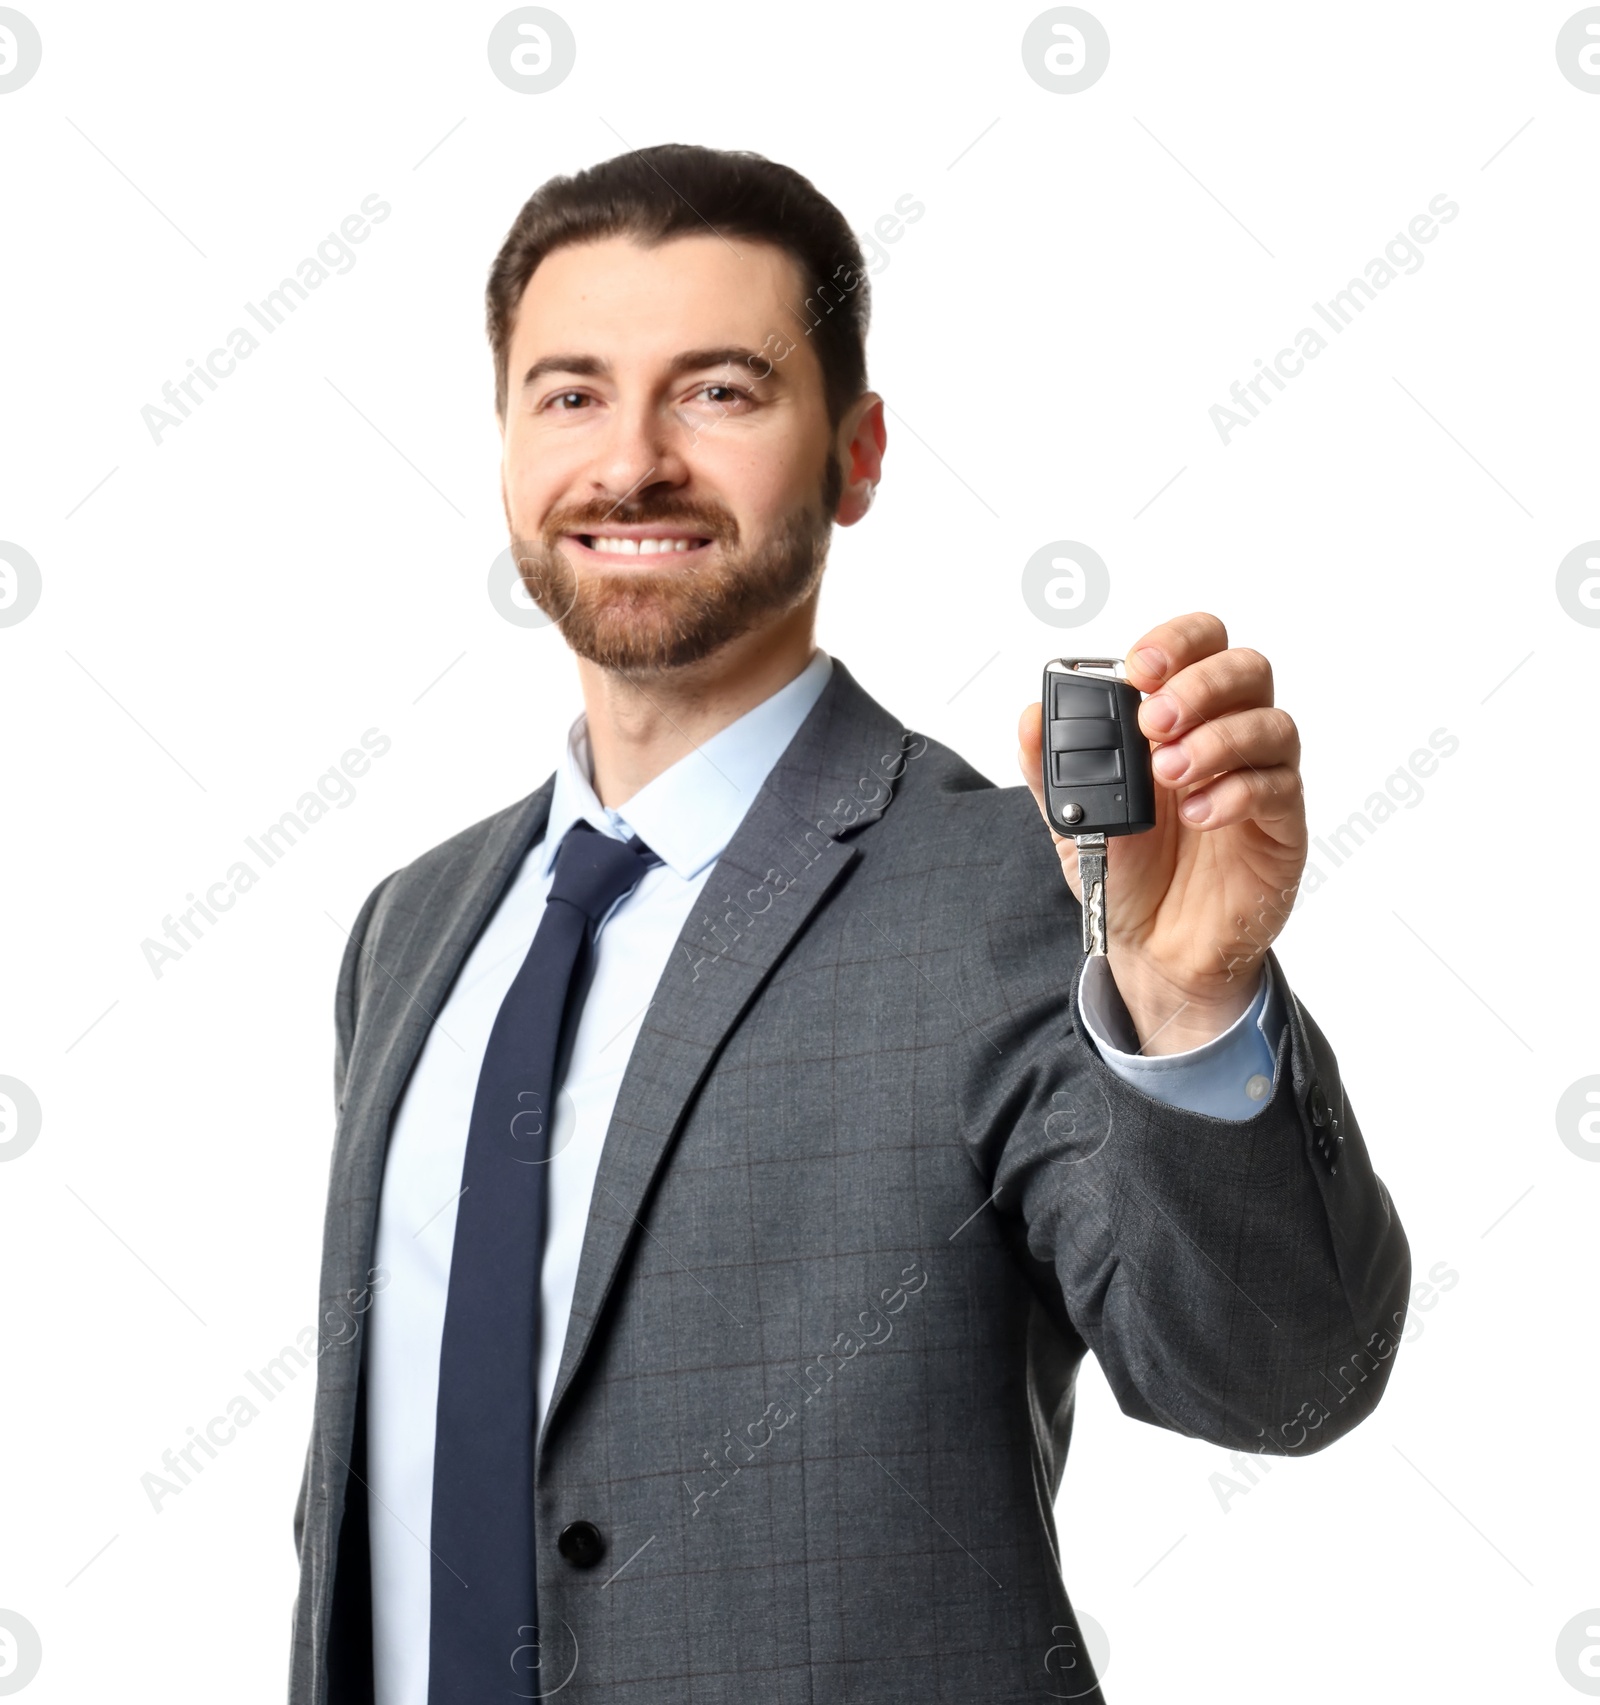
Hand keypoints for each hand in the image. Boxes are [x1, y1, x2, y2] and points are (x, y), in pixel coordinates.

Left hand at [1018, 613, 1307, 1053]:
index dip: (1175, 642)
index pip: (1198, 645)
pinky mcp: (1281, 823)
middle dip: (1198, 685)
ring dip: (1216, 739)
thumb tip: (1029, 717)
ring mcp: (1258, 776)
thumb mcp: (1072, 817)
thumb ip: (1050, 768)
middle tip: (1152, 722)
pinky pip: (1278, 787)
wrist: (1154, 944)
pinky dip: (1235, 792)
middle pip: (1246, 668)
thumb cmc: (1126, 868)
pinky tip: (1198, 814)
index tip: (1138, 668)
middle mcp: (1224, 734)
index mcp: (1177, 717)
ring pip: (1271, 723)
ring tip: (1167, 773)